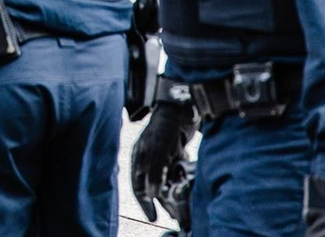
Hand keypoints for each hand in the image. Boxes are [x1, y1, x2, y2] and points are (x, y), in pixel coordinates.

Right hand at [130, 98, 197, 222]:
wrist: (182, 107)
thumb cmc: (165, 126)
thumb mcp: (157, 150)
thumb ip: (153, 172)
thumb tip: (152, 195)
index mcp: (138, 158)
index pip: (137, 186)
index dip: (145, 203)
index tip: (153, 217)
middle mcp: (148, 159)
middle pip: (153, 186)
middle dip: (163, 201)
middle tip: (174, 216)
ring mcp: (162, 156)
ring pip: (166, 181)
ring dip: (173, 193)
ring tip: (183, 209)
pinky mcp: (175, 154)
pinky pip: (176, 173)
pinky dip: (180, 181)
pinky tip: (186, 186)